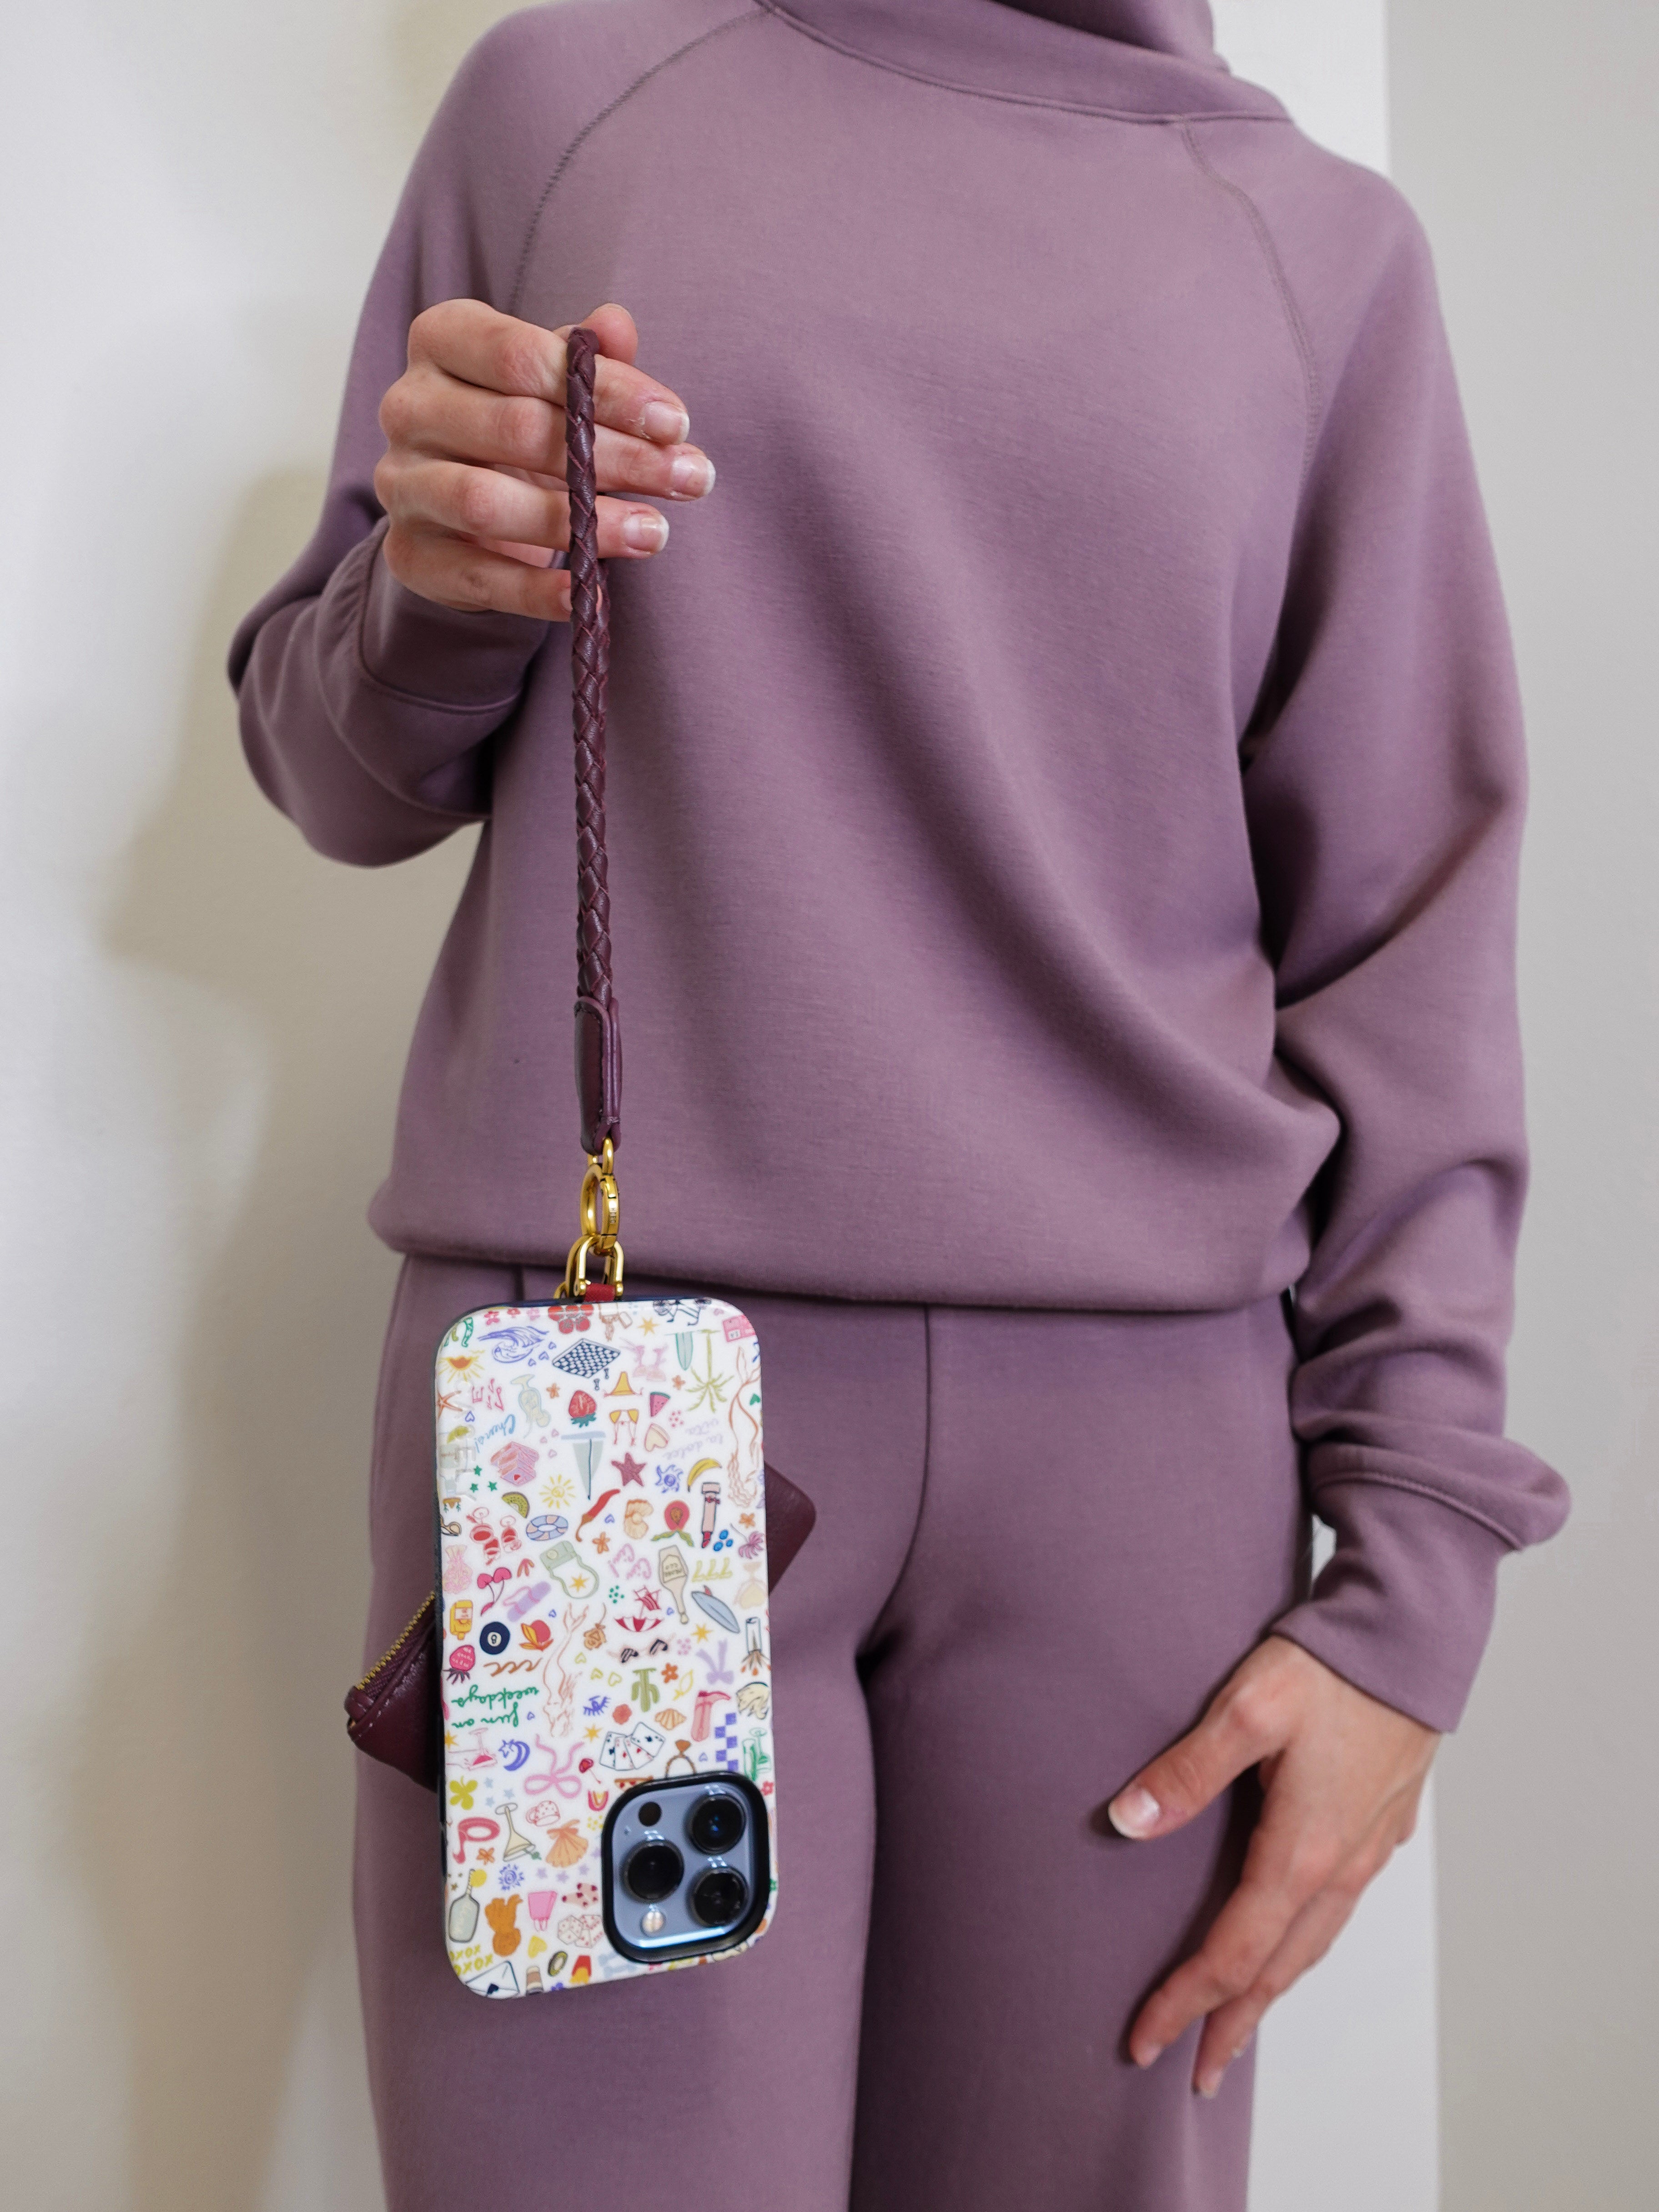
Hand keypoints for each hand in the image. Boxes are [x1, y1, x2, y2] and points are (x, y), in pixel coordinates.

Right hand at [375, 298, 712, 618]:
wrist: (457, 507)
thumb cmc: (516, 428)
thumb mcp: (550, 383)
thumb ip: (582, 358)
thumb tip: (616, 325)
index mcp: (441, 341)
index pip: (521, 355)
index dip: (606, 389)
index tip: (677, 423)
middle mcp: (409, 407)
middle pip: (515, 428)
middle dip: (615, 456)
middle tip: (689, 478)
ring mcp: (403, 484)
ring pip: (486, 503)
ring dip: (580, 522)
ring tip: (654, 532)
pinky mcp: (411, 555)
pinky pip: (479, 576)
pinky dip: (538, 590)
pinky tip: (591, 591)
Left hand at [1108, 1633, 1437, 2097]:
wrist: (1411, 1638)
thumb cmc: (1330, 1667)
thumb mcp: (1247, 1708)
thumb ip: (1187, 1770)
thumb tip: (1125, 1823)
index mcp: (1302, 1851)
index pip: (1232, 1953)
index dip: (1185, 2001)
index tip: (1143, 2041)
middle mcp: (1340, 1868)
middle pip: (1276, 1969)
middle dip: (1230, 2024)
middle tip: (1193, 2071)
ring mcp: (1366, 1851)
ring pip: (1310, 1946)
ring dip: (1269, 1991)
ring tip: (1234, 2024)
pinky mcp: (1380, 1828)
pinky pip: (1333, 1913)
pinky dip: (1301, 1947)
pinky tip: (1288, 1942)